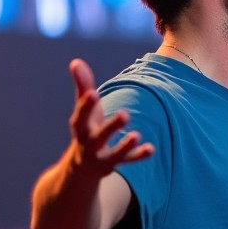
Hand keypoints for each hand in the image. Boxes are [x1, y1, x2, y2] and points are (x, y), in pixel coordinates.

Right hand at [67, 58, 152, 175]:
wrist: (81, 167)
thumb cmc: (86, 128)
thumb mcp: (85, 109)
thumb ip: (83, 86)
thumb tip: (76, 61)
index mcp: (80, 127)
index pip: (81, 116)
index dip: (86, 105)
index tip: (92, 93)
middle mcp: (89, 144)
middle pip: (99, 137)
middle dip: (111, 127)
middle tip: (126, 114)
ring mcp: (102, 157)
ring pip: (115, 154)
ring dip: (126, 145)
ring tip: (136, 135)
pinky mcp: (115, 164)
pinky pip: (128, 161)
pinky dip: (139, 155)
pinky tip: (151, 148)